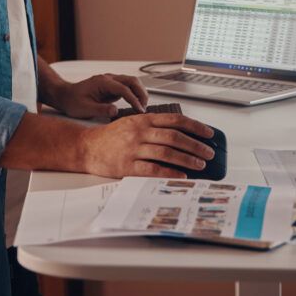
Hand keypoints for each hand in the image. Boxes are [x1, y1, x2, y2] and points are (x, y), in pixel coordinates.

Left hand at [52, 73, 147, 119]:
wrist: (65, 96)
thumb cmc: (72, 101)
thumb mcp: (85, 109)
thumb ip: (101, 109)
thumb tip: (115, 111)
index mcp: (102, 82)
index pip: (123, 89)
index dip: (133, 99)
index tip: (139, 110)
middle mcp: (108, 79)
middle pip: (132, 80)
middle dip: (141, 93)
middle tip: (144, 107)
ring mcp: (111, 82)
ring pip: (132, 82)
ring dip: (140, 92)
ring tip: (142, 107)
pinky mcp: (112, 88)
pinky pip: (127, 88)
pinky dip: (135, 95)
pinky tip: (136, 104)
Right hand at [79, 113, 214, 178]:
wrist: (86, 147)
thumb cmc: (111, 137)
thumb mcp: (131, 122)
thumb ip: (152, 125)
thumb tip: (180, 134)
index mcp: (142, 120)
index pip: (174, 120)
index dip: (195, 126)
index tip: (208, 133)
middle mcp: (139, 132)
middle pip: (174, 137)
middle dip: (195, 145)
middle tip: (208, 152)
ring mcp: (133, 149)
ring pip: (166, 152)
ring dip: (187, 159)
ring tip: (200, 164)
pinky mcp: (127, 166)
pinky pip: (153, 169)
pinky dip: (170, 172)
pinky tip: (181, 175)